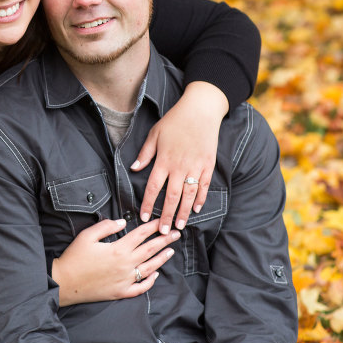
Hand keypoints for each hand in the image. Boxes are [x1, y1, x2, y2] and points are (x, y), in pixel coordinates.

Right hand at [52, 218, 179, 306]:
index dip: (152, 226)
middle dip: (164, 240)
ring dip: (162, 259)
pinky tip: (155, 275)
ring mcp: (124, 280)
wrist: (65, 282)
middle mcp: (125, 265)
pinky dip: (150, 281)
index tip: (161, 221)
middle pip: (150, 250)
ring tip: (171, 251)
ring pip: (149, 268)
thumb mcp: (87, 236)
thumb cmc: (74, 257)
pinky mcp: (120, 292)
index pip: (140, 235)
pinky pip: (140, 288)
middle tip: (176, 234)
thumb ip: (106, 226)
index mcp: (118, 249)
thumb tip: (123, 222)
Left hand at [131, 82, 227, 232]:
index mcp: (164, 160)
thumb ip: (145, 154)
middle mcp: (180, 166)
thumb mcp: (155, 134)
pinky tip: (197, 209)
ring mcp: (196, 167)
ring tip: (179, 226)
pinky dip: (201, 199)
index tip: (144, 217)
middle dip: (166, 216)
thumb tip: (134, 168)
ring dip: (184, 212)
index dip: (148, 204)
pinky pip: (205, 186)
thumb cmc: (175, 121)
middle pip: (172, 197)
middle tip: (162, 231)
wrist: (200, 111)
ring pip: (189, 195)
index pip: (154, 187)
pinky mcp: (208, 165)